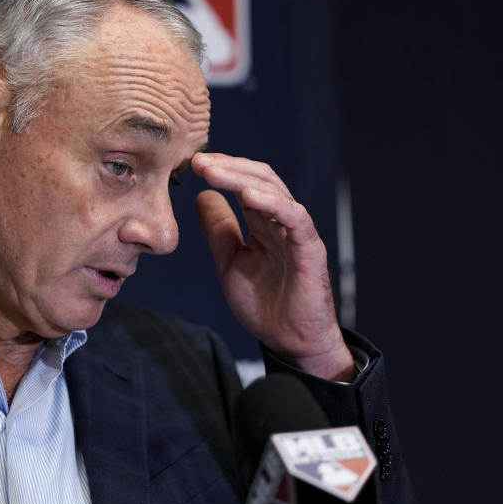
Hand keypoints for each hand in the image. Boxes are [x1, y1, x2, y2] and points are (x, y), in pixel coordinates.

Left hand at [191, 153, 353, 380]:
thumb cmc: (265, 303)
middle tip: (199, 162)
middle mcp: (281, 223)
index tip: (192, 164)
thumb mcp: (229, 261)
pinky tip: (248, 195)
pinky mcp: (310, 250)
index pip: (244, 183)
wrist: (290, 341)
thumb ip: (218, 230)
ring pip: (275, 192)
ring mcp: (297, 234)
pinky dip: (273, 202)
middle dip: (228, 167)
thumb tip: (201, 196)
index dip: (221, 170)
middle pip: (259, 179)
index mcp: (263, 223)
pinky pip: (296, 218)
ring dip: (243, 178)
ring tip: (215, 172)